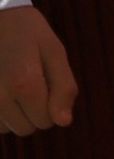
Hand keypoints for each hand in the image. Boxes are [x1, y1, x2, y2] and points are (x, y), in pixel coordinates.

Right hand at [0, 4, 74, 133]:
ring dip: (13, 113)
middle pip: (26, 128)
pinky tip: (2, 89)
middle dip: (33, 110)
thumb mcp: (53, 50)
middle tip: (27, 78)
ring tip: (11, 81)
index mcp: (23, 82)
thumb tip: (63, 122)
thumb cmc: (25, 30)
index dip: (51, 104)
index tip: (44, 80)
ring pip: (7, 128)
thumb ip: (64, 87)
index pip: (46, 121)